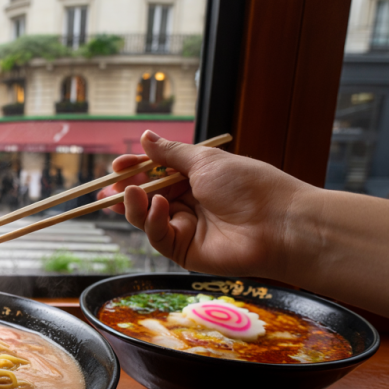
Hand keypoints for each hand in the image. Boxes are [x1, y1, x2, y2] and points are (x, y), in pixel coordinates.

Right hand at [97, 130, 315, 277]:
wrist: (279, 223)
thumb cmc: (249, 186)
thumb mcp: (205, 161)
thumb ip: (170, 153)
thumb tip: (144, 137)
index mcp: (195, 180)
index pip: (155, 174)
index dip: (135, 170)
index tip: (117, 165)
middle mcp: (188, 204)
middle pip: (146, 198)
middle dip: (126, 190)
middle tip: (110, 186)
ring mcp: (186, 229)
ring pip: (147, 218)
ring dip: (135, 205)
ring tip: (132, 192)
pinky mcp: (185, 252)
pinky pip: (158, 236)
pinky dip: (153, 221)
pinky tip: (158, 207)